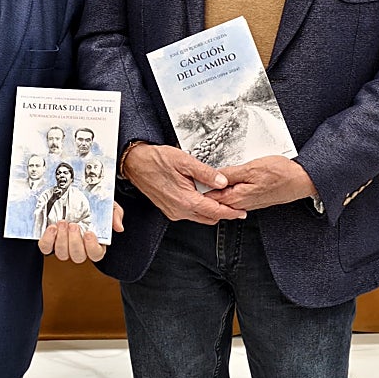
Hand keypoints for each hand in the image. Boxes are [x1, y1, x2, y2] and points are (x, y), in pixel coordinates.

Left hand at [38, 202, 123, 262]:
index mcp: (96, 242)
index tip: (89, 233)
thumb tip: (118, 227)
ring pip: (62, 254)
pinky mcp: (50, 240)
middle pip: (78, 256)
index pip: (96, 254)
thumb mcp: (109, 206)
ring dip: (61, 239)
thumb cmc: (94, 204)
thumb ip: (115, 215)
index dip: (92, 247)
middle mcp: (80, 247)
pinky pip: (46, 247)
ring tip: (62, 222)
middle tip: (73, 225)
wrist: (76, 195)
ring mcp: (64, 245)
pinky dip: (47, 240)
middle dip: (74, 241)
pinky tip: (52, 228)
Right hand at [123, 143, 246, 223]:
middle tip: (235, 203)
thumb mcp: (185, 161)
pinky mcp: (170, 210)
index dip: (231, 212)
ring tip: (221, 198)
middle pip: (209, 217)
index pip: (215, 211)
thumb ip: (206, 173)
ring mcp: (174, 212)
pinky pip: (190, 214)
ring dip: (212, 210)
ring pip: (200, 217)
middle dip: (224, 212)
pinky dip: (200, 208)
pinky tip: (203, 196)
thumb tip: (223, 182)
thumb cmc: (157, 160)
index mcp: (185, 200)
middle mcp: (179, 210)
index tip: (242, 211)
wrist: (136, 163)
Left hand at [207, 156, 316, 211]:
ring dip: (217, 185)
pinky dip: (228, 186)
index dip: (199, 185)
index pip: (209, 196)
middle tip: (198, 172)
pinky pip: (234, 193)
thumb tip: (211, 177)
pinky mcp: (252, 197)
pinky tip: (228, 176)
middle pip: (215, 197)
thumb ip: (230, 174)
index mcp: (236, 197)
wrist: (300, 180)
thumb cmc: (281, 174)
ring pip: (224, 195)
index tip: (192, 175)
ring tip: (211, 172)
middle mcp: (240, 203)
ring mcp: (246, 201)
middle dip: (206, 185)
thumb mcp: (252, 168)